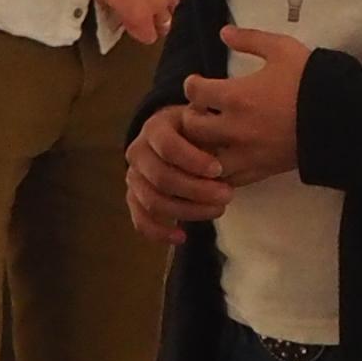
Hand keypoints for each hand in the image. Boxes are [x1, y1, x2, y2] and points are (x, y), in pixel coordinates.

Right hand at [125, 106, 230, 244]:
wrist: (182, 137)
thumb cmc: (200, 130)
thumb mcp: (207, 124)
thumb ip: (211, 136)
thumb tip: (224, 156)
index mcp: (155, 128)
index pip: (168, 146)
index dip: (192, 161)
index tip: (219, 170)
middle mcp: (138, 151)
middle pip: (161, 177)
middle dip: (196, 190)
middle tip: (227, 195)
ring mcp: (134, 176)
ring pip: (153, 201)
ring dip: (187, 211)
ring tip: (218, 210)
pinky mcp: (134, 198)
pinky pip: (141, 220)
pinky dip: (159, 232)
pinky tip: (182, 237)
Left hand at [179, 28, 308, 187]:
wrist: (342, 119)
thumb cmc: (311, 81)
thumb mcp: (282, 50)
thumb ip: (250, 39)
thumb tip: (224, 32)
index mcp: (236, 96)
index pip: (194, 92)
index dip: (192, 85)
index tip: (198, 83)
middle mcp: (233, 128)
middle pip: (191, 126)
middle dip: (191, 115)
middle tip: (202, 109)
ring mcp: (245, 154)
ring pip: (203, 157)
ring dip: (202, 145)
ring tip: (211, 136)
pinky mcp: (259, 172)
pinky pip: (227, 177)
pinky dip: (220, 169)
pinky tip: (226, 157)